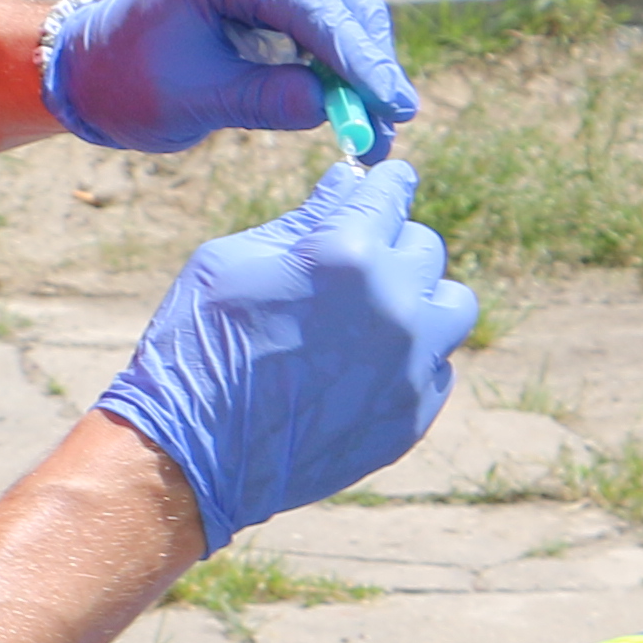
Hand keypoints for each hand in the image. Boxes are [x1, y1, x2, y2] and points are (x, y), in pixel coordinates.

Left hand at [41, 0, 424, 155]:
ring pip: (350, 10)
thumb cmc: (133, 80)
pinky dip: (348, 61)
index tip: (395, 108)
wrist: (101, 62)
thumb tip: (332, 107)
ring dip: (367, 69)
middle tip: (390, 132)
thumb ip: (262, 101)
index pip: (313, 7)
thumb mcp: (192, 101)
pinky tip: (356, 106)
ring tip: (376, 133)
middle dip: (371, 70)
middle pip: (345, 2)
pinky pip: (335, 16)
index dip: (360, 62)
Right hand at [92, 153, 479, 546]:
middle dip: (390, 245)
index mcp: (346, 253)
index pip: (392, 192)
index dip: (382, 185)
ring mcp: (410, 367)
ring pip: (452, 305)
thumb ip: (302, 219)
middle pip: (425, 246)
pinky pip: (437, 368)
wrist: (190, 459)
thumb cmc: (197, 348)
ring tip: (375, 316)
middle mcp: (394, 306)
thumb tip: (347, 183)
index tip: (378, 188)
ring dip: (420, 300)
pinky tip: (361, 370)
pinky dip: (410, 360)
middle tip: (350, 265)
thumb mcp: (231, 262)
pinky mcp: (411, 418)